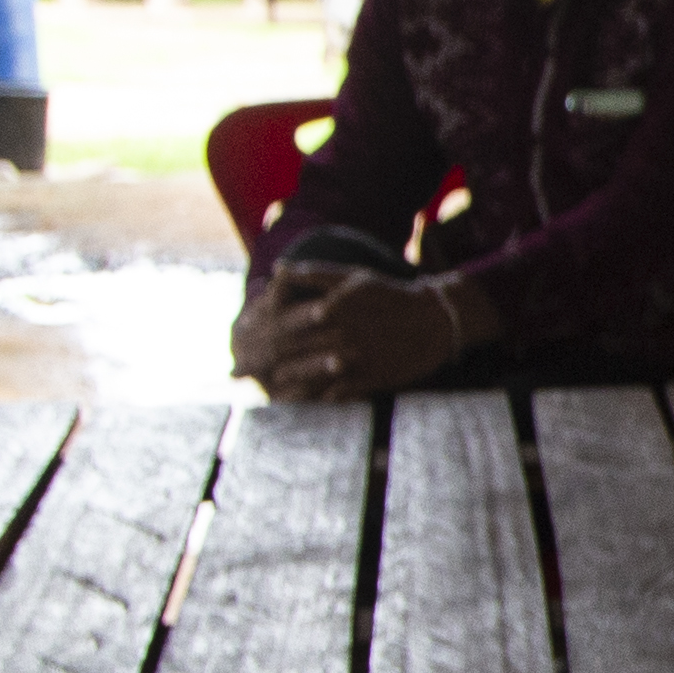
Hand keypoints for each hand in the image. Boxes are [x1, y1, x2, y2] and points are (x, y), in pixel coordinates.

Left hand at [239, 265, 483, 401]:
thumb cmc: (388, 296)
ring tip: (261, 392)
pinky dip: (312, 399)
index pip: (283, 327)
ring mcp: (356, 360)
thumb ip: (313, 274)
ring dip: (281, 386)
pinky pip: (335, 393)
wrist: (435, 320)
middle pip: (290, 353)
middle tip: (238, 374)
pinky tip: (296, 403)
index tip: (238, 348)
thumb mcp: (353, 277)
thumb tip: (278, 269)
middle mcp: (340, 335)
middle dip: (261, 364)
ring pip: (308, 377)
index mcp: (332, 308)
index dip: (257, 338)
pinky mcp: (370, 380)